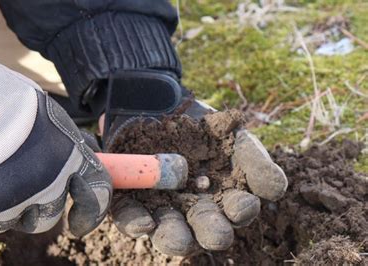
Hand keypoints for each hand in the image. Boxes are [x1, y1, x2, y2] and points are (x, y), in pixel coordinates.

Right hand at [0, 17, 111, 243]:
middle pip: (47, 217)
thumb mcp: (46, 111)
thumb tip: (84, 157)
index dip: (89, 214)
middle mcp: (44, 187)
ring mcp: (6, 205)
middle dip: (35, 207)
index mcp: (67, 159)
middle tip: (13, 184)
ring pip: (9, 222)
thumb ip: (66, 142)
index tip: (78, 223)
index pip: (95, 197)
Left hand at [101, 70, 286, 255]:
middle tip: (217, 234)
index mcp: (223, 199)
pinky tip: (144, 224)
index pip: (235, 211)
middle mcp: (193, 211)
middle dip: (211, 233)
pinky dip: (135, 223)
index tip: (241, 205)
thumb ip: (256, 162)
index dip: (240, 210)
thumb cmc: (203, 127)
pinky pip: (130, 217)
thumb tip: (277, 190)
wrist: (160, 105)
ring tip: (179, 239)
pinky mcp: (129, 201)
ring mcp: (161, 209)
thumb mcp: (234, 138)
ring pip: (168, 232)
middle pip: (203, 230)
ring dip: (174, 237)